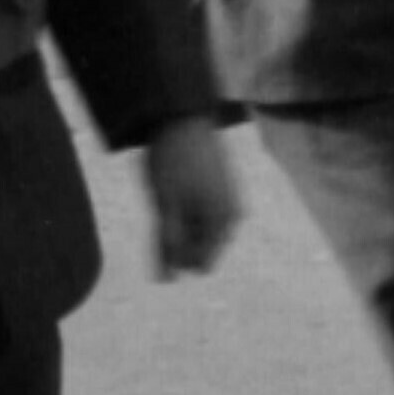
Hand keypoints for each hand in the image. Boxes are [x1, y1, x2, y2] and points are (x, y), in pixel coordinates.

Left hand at [140, 118, 244, 277]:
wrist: (181, 113)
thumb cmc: (172, 160)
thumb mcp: (164, 205)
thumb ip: (169, 243)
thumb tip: (169, 281)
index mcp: (223, 222)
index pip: (199, 264)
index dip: (175, 255)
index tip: (160, 230)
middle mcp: (232, 215)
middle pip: (199, 248)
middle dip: (177, 238)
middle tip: (163, 206)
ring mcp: (228, 200)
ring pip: (197, 230)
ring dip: (179, 223)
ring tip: (167, 195)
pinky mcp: (220, 187)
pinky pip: (201, 212)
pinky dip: (184, 210)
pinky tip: (173, 191)